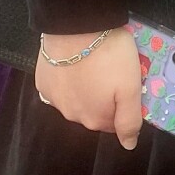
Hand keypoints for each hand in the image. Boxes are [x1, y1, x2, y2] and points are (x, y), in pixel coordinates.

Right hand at [35, 27, 143, 148]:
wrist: (75, 29)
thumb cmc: (109, 56)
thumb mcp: (131, 86)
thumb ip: (130, 120)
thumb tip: (128, 145)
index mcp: (95, 119)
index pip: (115, 123)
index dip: (124, 105)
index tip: (130, 85)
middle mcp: (72, 115)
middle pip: (95, 111)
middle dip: (106, 96)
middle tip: (114, 70)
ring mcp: (54, 100)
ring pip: (76, 100)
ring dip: (87, 88)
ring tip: (95, 64)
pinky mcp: (43, 83)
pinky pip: (60, 87)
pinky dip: (69, 79)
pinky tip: (76, 63)